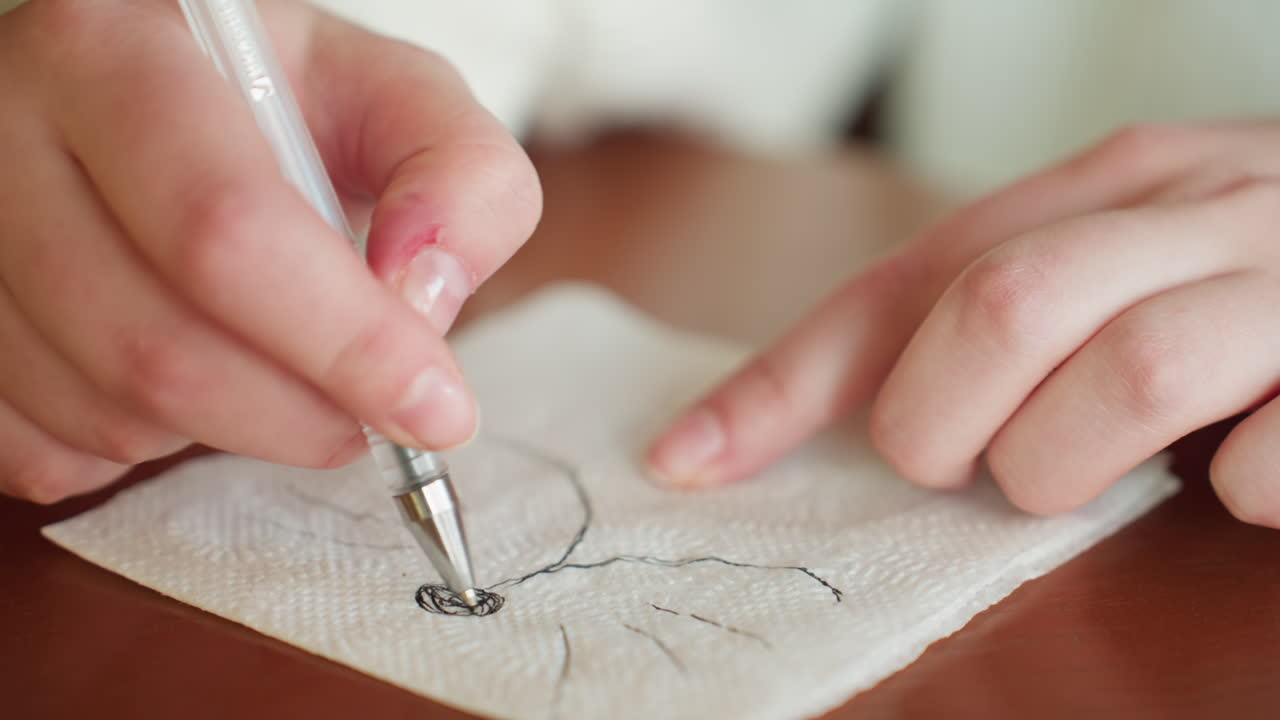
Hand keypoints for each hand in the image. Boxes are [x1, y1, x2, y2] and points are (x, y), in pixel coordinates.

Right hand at [0, 0, 540, 501]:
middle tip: (372, 416)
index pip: (225, 229)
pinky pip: (47, 454)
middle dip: (298, 414)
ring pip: (106, 412)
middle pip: (157, 346)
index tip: (434, 408)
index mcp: (117, 53)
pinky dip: (147, 452)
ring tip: (277, 366)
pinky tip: (193, 380)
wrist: (171, 113)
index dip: (345, 342)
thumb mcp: (397, 104)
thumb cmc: (288, 110)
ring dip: (230, 428)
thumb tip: (421, 296)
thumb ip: (462, 177)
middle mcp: (4, 135)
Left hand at [649, 122, 1279, 527]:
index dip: (788, 380)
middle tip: (970, 461)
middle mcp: (1192, 208)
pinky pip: (1267, 461)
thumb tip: (829, 411)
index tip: (690, 459)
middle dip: (949, 422)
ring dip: (1068, 460)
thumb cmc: (1253, 274)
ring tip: (1091, 472)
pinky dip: (1233, 491)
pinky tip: (1235, 478)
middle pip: (1002, 309)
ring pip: (1122, 376)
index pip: (906, 281)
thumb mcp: (1120, 261)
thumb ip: (997, 308)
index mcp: (1107, 183)